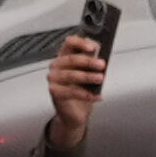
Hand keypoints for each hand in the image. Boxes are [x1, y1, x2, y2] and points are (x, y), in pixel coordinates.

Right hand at [42, 26, 107, 153]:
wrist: (74, 113)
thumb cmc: (81, 91)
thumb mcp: (88, 75)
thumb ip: (92, 65)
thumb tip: (101, 57)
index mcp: (64, 57)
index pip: (70, 43)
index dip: (81, 43)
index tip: (94, 47)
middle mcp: (57, 66)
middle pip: (71, 59)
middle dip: (88, 61)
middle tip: (102, 65)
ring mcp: (54, 79)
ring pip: (71, 75)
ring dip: (88, 76)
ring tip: (100, 79)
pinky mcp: (55, 92)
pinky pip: (72, 92)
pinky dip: (88, 95)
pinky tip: (98, 96)